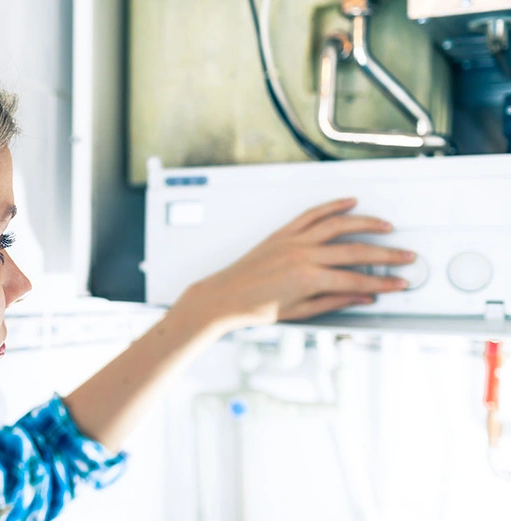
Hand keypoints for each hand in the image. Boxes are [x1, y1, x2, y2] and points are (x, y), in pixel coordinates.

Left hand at [178, 197, 413, 331]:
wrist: (225, 296)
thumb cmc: (257, 308)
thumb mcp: (301, 312)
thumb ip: (335, 301)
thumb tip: (363, 296)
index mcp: (309, 279)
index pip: (357, 280)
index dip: (382, 283)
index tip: (399, 283)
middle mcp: (303, 255)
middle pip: (355, 251)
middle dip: (386, 255)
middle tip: (406, 257)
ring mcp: (293, 241)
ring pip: (338, 224)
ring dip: (366, 223)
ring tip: (386, 226)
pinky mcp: (283, 233)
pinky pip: (311, 214)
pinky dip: (332, 206)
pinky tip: (349, 202)